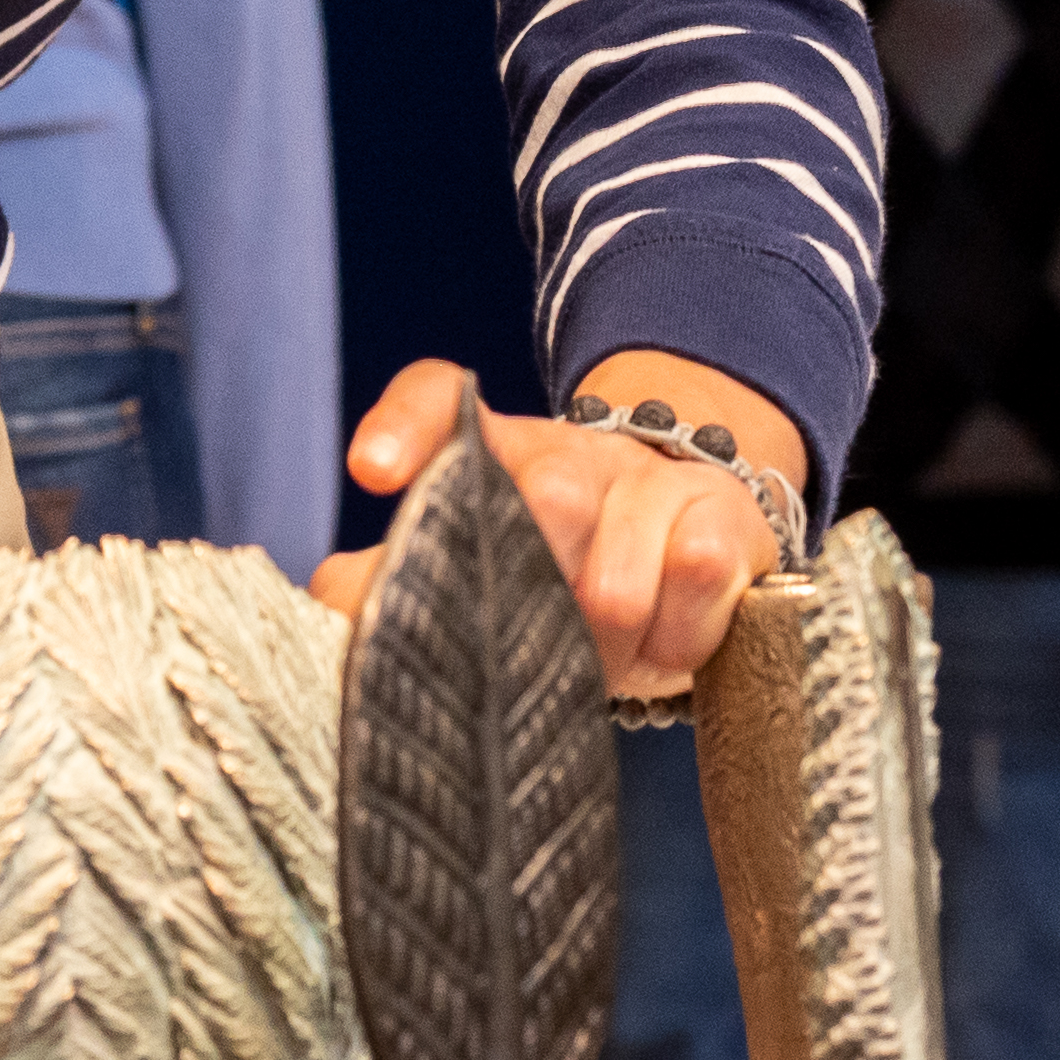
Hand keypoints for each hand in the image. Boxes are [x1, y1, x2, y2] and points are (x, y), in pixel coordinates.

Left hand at [328, 357, 791, 691]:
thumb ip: (391, 584)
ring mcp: (648, 477)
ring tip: (601, 660)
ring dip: (609, 647)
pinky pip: (693, 584)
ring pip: (617, 580)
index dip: (402, 428)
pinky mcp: (724, 516)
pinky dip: (675, 641)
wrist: (694, 538)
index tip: (371, 472)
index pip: (434, 399)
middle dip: (544, 605)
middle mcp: (566, 452)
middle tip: (539, 649)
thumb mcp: (477, 573)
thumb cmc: (560, 571)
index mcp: (489, 452)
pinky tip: (663, 641)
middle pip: (548, 505)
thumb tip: (335, 603)